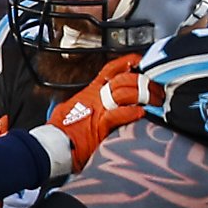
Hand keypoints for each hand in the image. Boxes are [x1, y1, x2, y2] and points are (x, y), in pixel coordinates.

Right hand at [46, 53, 153, 169]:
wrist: (51, 146)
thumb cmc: (62, 132)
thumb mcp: (73, 110)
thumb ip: (89, 104)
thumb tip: (98, 104)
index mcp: (90, 93)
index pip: (110, 71)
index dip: (125, 62)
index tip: (139, 61)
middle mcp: (95, 98)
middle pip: (122, 80)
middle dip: (143, 81)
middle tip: (156, 88)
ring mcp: (98, 110)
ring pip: (123, 93)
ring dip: (144, 95)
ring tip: (155, 100)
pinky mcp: (99, 126)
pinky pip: (118, 115)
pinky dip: (131, 112)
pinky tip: (141, 113)